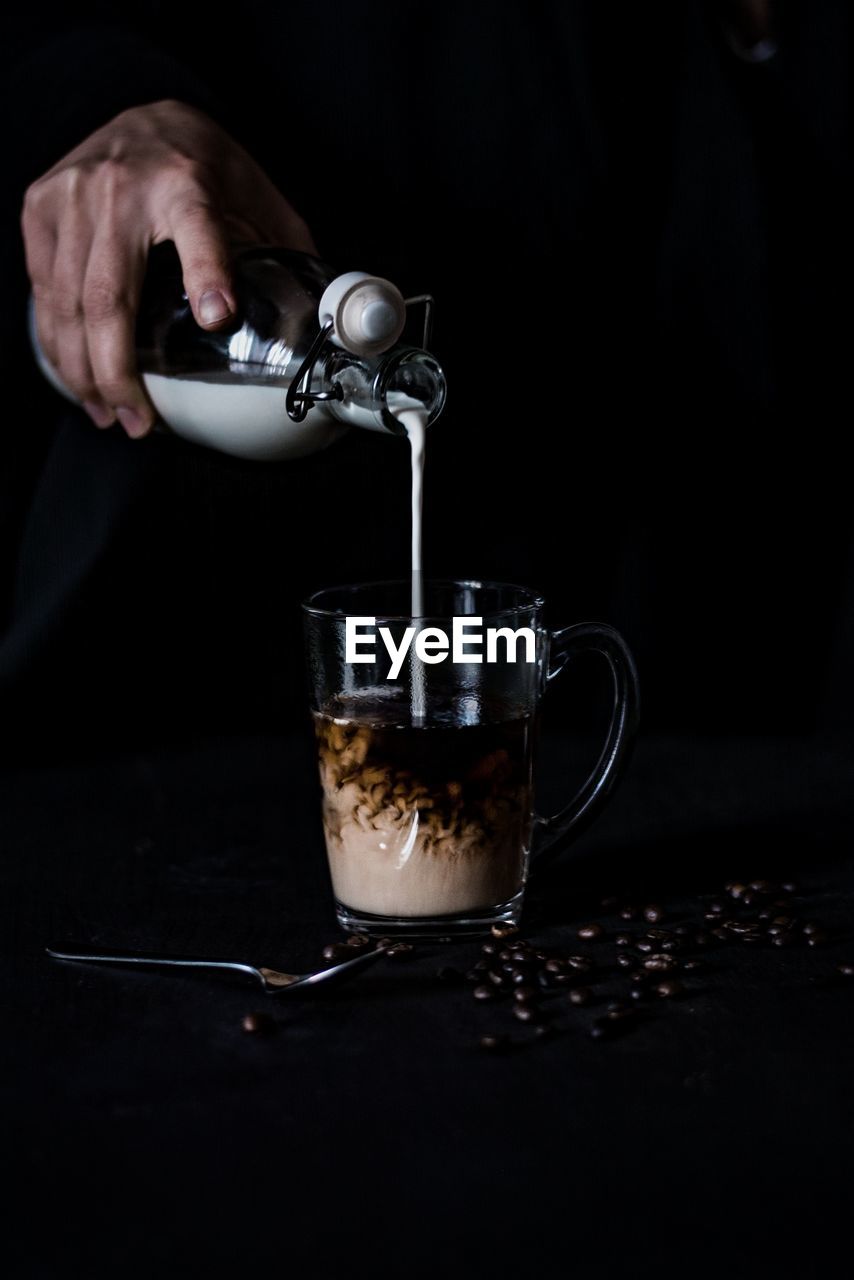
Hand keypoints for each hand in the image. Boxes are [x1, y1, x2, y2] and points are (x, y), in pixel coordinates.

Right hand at [21, 99, 316, 437]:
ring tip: (106, 413)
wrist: (144, 109)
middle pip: (109, 297)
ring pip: (66, 303)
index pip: (200, 229)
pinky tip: (75, 375)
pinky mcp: (41, 207)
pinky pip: (43, 288)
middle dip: (118, 372)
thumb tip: (321, 318)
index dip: (207, 273)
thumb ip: (285, 253)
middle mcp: (121, 187)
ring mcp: (72, 197)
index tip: (216, 317)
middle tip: (137, 423)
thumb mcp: (259, 197)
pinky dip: (55, 340)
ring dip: (82, 371)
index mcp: (188, 181)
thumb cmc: (207, 163)